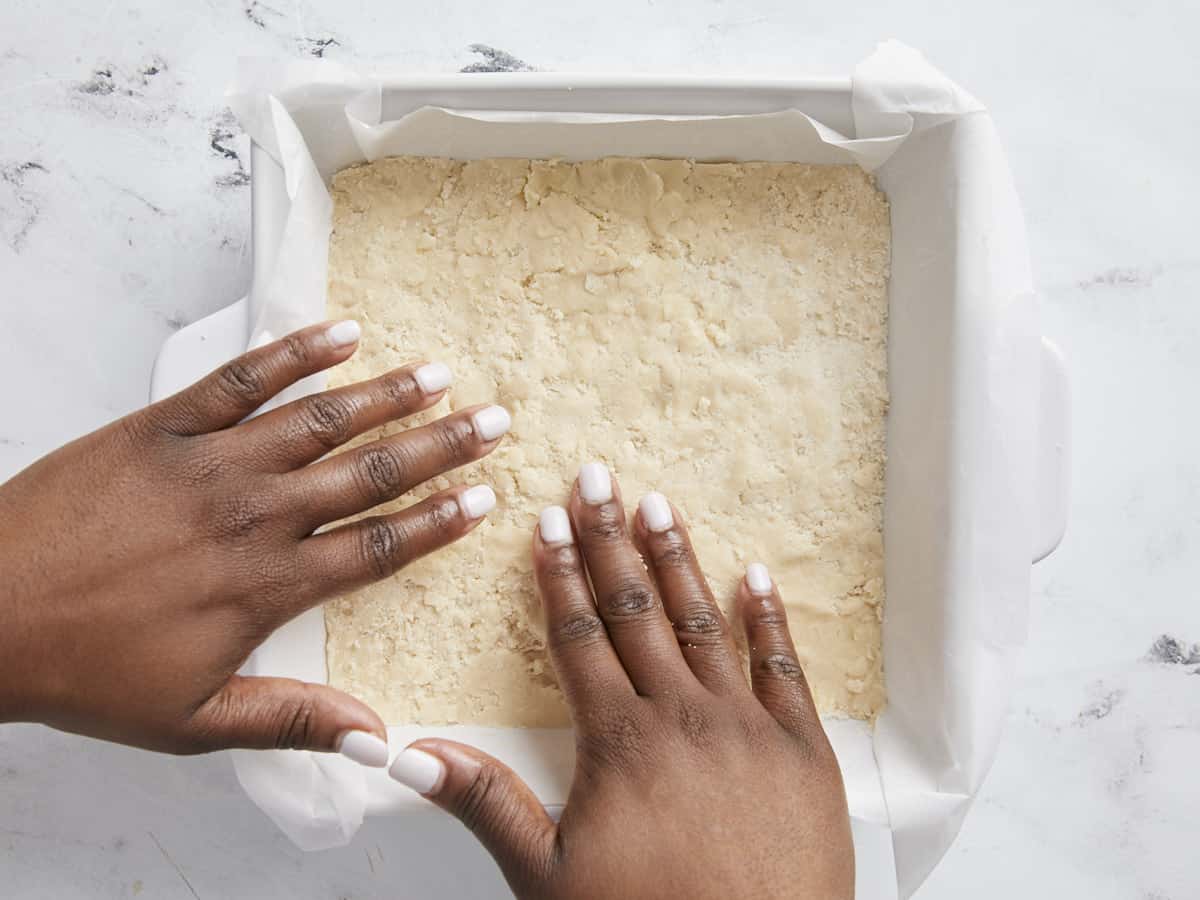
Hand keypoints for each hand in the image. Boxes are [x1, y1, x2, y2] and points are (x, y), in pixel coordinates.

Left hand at [0, 320, 508, 761]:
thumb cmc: (83, 671)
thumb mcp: (190, 720)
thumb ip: (291, 720)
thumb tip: (377, 739)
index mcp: (265, 585)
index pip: (376, 547)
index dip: (437, 522)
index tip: (484, 499)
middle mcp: (253, 515)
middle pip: (367, 474)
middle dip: (440, 447)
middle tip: (494, 420)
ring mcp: (209, 463)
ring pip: (319, 420)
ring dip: (387, 395)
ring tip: (440, 374)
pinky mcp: (161, 426)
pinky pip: (240, 379)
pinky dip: (293, 352)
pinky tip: (340, 332)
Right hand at [388, 464, 853, 899]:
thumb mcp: (547, 880)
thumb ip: (486, 804)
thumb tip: (409, 756)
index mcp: (619, 741)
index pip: (580, 636)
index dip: (560, 574)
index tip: (547, 519)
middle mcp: (683, 717)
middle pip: (637, 611)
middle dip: (611, 539)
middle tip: (598, 476)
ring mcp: (749, 727)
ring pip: (706, 623)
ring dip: (679, 560)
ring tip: (659, 504)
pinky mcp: (805, 751)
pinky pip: (785, 666)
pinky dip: (769, 616)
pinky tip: (755, 575)